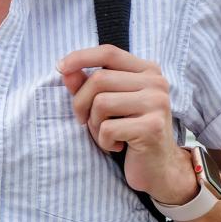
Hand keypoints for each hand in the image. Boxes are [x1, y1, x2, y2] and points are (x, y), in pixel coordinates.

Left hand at [55, 45, 196, 205]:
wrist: (160, 169)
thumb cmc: (131, 133)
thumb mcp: (109, 104)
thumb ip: (88, 84)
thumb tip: (65, 69)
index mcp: (148, 70)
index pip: (108, 52)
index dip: (81, 57)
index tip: (60, 68)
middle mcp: (156, 83)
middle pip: (99, 79)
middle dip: (81, 103)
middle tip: (85, 122)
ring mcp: (157, 103)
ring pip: (101, 103)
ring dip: (94, 126)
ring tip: (106, 136)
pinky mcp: (152, 127)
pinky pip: (108, 129)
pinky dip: (104, 142)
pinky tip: (118, 147)